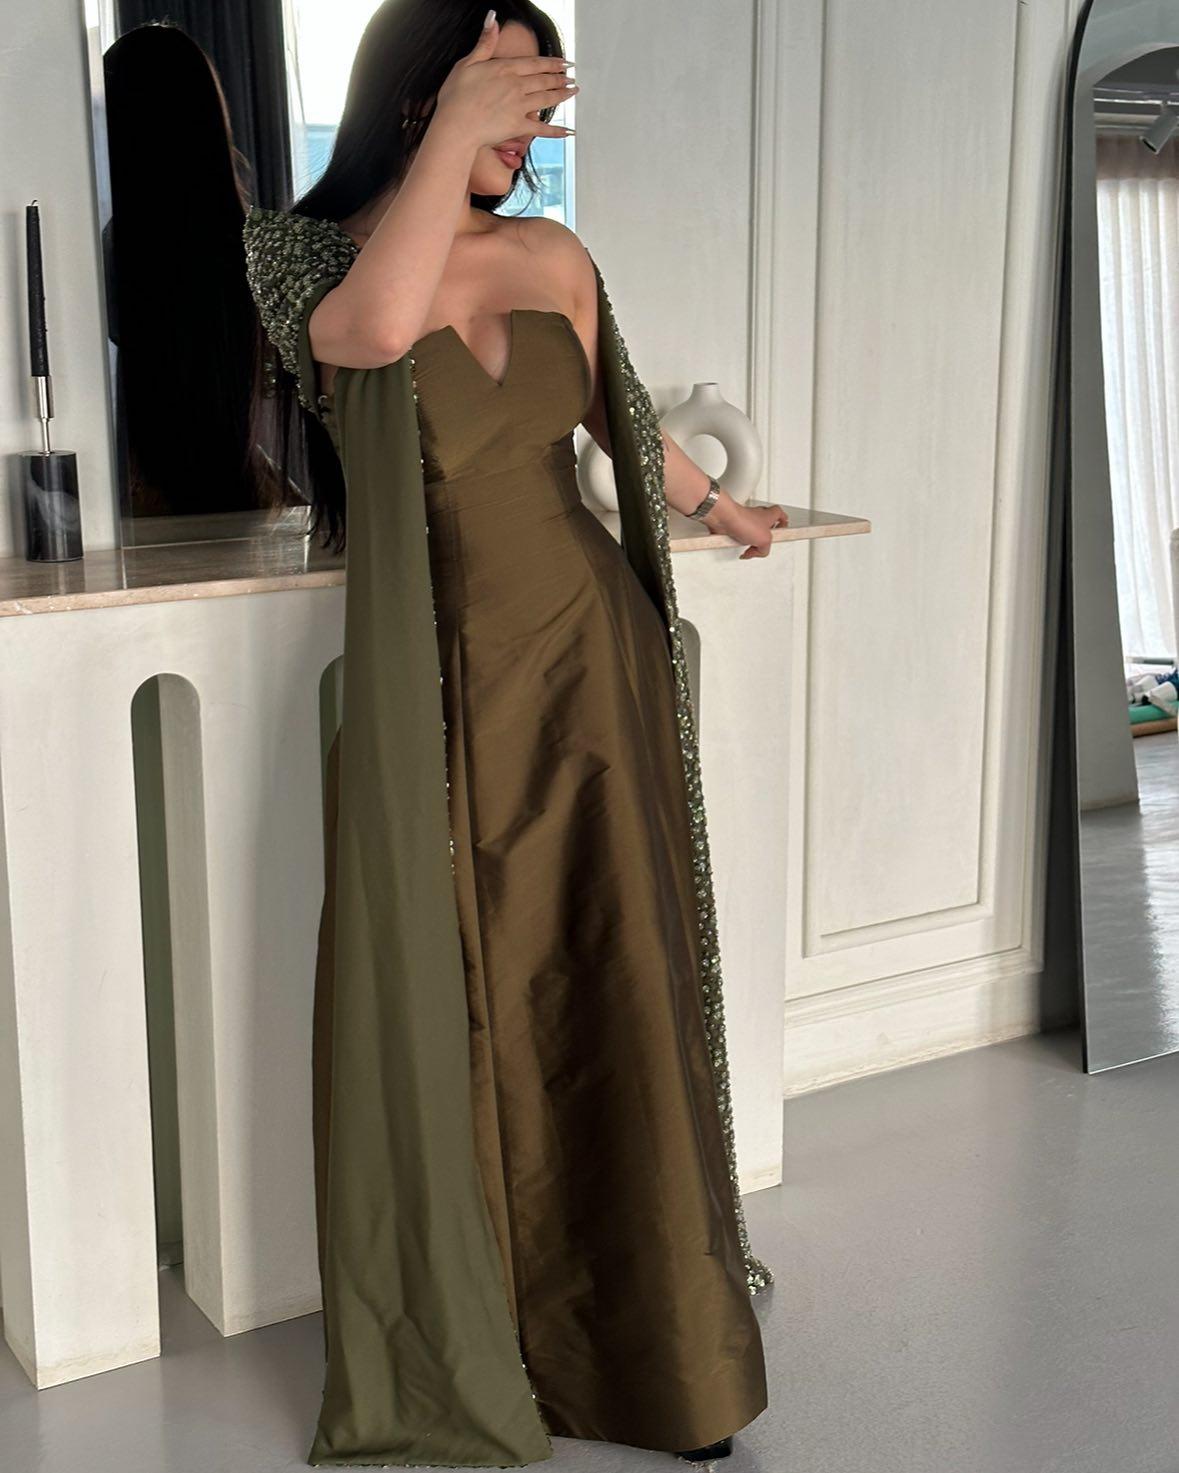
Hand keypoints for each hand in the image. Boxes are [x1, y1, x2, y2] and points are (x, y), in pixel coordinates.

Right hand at [434, 14, 576, 148]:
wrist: (456, 125)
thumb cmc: (456, 96)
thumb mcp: (467, 62)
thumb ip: (485, 42)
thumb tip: (492, 19)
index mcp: (506, 69)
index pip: (535, 63)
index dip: (551, 63)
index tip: (563, 63)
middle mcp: (516, 86)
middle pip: (544, 80)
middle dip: (560, 78)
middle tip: (571, 77)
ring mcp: (519, 107)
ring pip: (547, 99)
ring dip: (562, 95)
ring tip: (573, 92)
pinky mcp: (518, 126)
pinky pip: (542, 129)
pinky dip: (556, 131)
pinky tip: (568, 132)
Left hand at [703, 495, 788, 557]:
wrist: (724, 518)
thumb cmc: (743, 521)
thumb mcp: (764, 541)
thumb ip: (765, 549)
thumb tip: (759, 552)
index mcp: (769, 515)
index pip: (780, 514)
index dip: (783, 521)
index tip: (783, 528)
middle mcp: (757, 516)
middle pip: (765, 525)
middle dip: (764, 536)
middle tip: (763, 543)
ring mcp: (745, 520)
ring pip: (751, 532)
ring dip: (749, 541)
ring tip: (748, 546)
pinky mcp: (734, 525)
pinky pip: (738, 536)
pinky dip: (737, 543)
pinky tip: (736, 544)